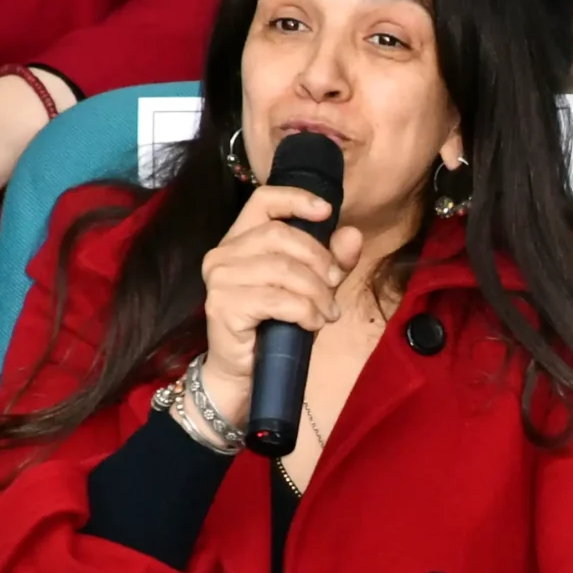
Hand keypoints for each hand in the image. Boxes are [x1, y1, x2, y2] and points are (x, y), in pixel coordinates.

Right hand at [192, 179, 368, 423]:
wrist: (245, 373)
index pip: (263, 200)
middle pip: (281, 235)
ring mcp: (220, 278)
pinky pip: (277, 300)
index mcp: (240, 239)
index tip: (327, 212)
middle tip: (334, 286)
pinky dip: (305, 311)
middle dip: (319, 260)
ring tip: (328, 313)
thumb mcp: (310, 289)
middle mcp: (223, 253)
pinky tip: (313, 323)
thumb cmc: (275, 328)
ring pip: (283, 269)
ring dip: (316, 292)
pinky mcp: (223, 305)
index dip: (296, 199)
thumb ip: (331, 261)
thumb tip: (353, 235)